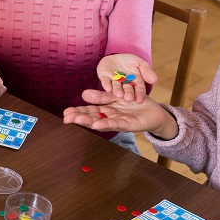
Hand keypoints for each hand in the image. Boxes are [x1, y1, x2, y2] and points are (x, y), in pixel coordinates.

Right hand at [63, 89, 177, 137]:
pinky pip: (116, 124)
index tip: (65, 113)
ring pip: (101, 122)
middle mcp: (110, 118)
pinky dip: (106, 124)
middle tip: (66, 118)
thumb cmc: (134, 104)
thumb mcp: (115, 96)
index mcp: (106, 110)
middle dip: (79, 118)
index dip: (77, 112)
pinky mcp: (129, 125)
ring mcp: (118, 122)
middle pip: (92, 117)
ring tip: (77, 120)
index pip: (89, 111)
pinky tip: (97, 124)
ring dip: (89, 122)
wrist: (154, 112)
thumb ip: (101, 96)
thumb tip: (83, 94)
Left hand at [97, 53, 158, 102]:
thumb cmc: (130, 62)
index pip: (139, 89)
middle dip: (128, 94)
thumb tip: (155, 80)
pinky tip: (108, 89)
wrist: (116, 57)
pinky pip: (105, 81)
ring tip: (119, 95)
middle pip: (127, 89)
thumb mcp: (141, 63)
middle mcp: (124, 84)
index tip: (140, 100)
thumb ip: (147, 71)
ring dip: (117, 91)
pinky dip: (106, 84)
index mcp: (135, 82)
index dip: (139, 94)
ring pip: (116, 87)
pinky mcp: (104, 77)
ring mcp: (114, 81)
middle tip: (129, 99)